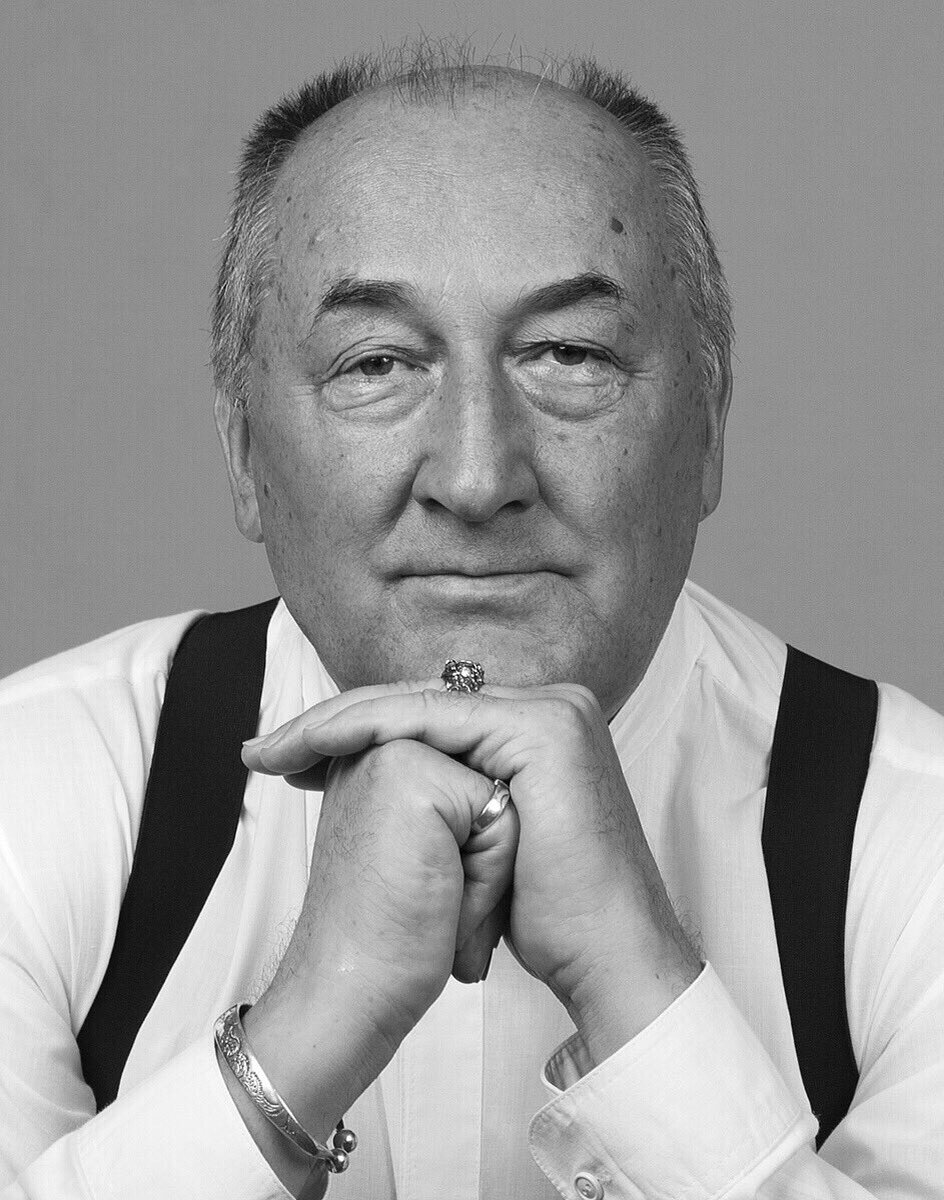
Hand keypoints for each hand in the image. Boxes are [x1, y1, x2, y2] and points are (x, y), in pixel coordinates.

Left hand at [245, 680, 701, 1065]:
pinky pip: (435, 717)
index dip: (354, 731)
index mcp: (537, 726)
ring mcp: (551, 711)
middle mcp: (549, 706)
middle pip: (417, 701)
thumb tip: (394, 787)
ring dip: (337, 722)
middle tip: (262, 751)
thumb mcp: (482, 845)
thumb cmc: (546, 918)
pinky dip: (370, 727)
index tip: (288, 761)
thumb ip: (451, 798)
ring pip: (418, 702)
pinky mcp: (543, 728)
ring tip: (273, 750)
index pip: (428, 714)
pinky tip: (318, 744)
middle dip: (331, 724)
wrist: (606, 961)